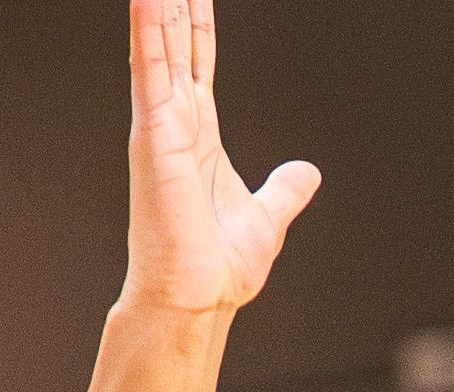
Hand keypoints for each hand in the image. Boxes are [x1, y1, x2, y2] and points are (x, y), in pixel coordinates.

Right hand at [120, 0, 319, 319]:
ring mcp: (161, 125)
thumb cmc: (217, 268)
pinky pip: (150, 71)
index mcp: (199, 135)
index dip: (198, 22)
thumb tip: (306, 174)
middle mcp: (175, 122)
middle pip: (176, 41)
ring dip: (157, 5)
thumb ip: (284, 191)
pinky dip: (147, 31)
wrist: (197, 299)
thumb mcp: (267, 218)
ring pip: (159, 45)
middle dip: (175, 1)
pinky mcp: (153, 134)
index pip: (198, 61)